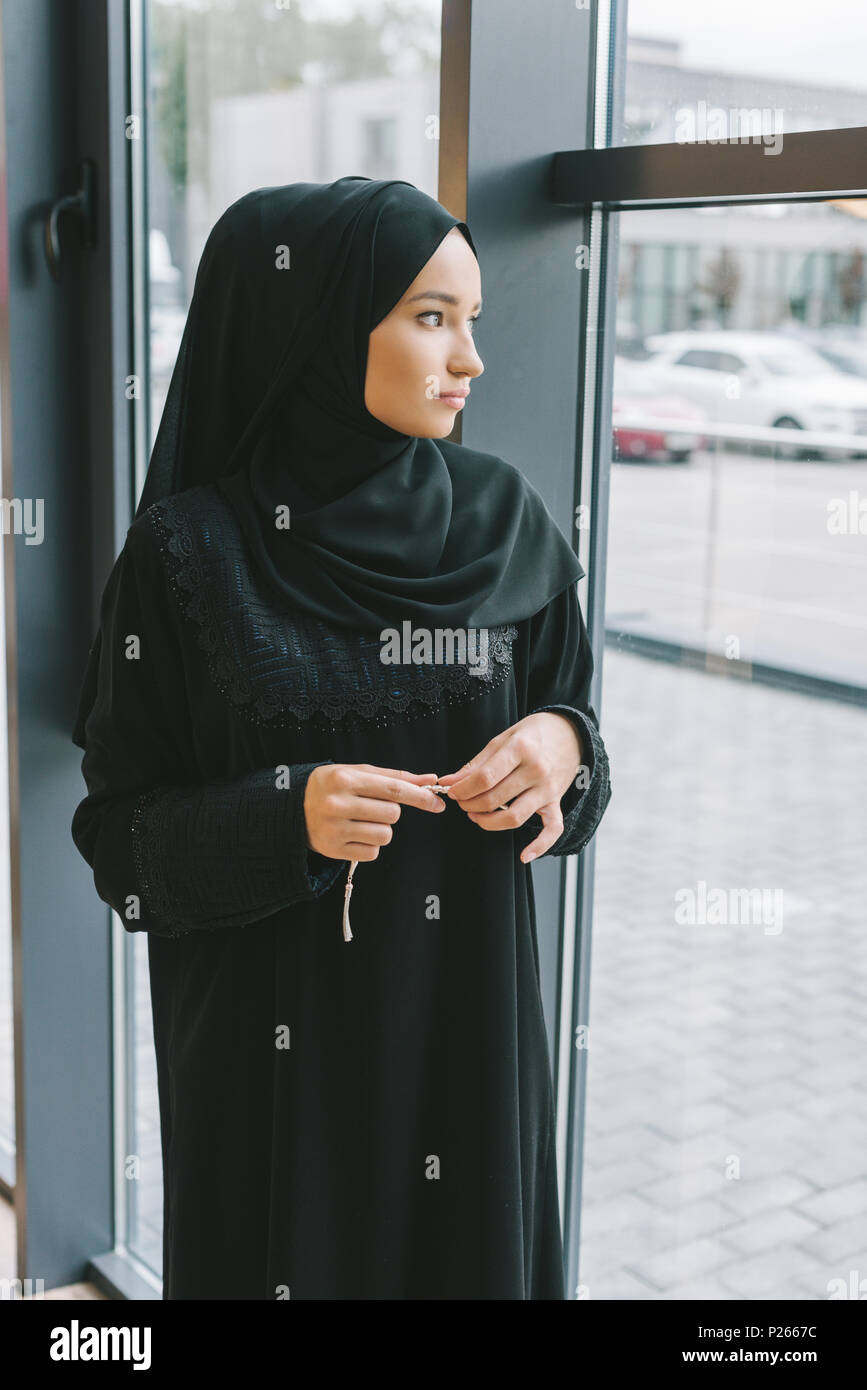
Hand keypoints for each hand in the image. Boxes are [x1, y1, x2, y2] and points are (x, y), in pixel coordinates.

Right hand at [304, 763, 445, 860]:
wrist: (292, 808)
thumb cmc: (332, 786)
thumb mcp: (358, 773)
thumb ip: (394, 777)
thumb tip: (429, 779)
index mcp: (345, 780)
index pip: (393, 790)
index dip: (420, 797)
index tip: (437, 803)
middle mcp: (338, 804)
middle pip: (392, 814)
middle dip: (390, 812)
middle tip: (370, 807)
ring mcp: (335, 829)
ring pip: (385, 835)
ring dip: (381, 829)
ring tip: (361, 820)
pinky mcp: (334, 850)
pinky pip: (372, 852)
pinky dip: (369, 845)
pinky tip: (353, 834)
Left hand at [435, 712, 584, 862]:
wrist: (569, 734)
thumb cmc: (533, 734)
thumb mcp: (503, 738)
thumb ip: (477, 763)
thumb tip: (451, 781)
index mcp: (521, 749)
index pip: (485, 777)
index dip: (463, 788)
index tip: (452, 790)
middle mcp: (537, 770)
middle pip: (495, 799)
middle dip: (470, 804)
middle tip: (461, 801)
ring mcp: (548, 789)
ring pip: (515, 817)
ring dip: (489, 822)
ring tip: (475, 815)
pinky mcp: (556, 802)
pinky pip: (552, 829)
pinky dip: (540, 846)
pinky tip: (524, 855)